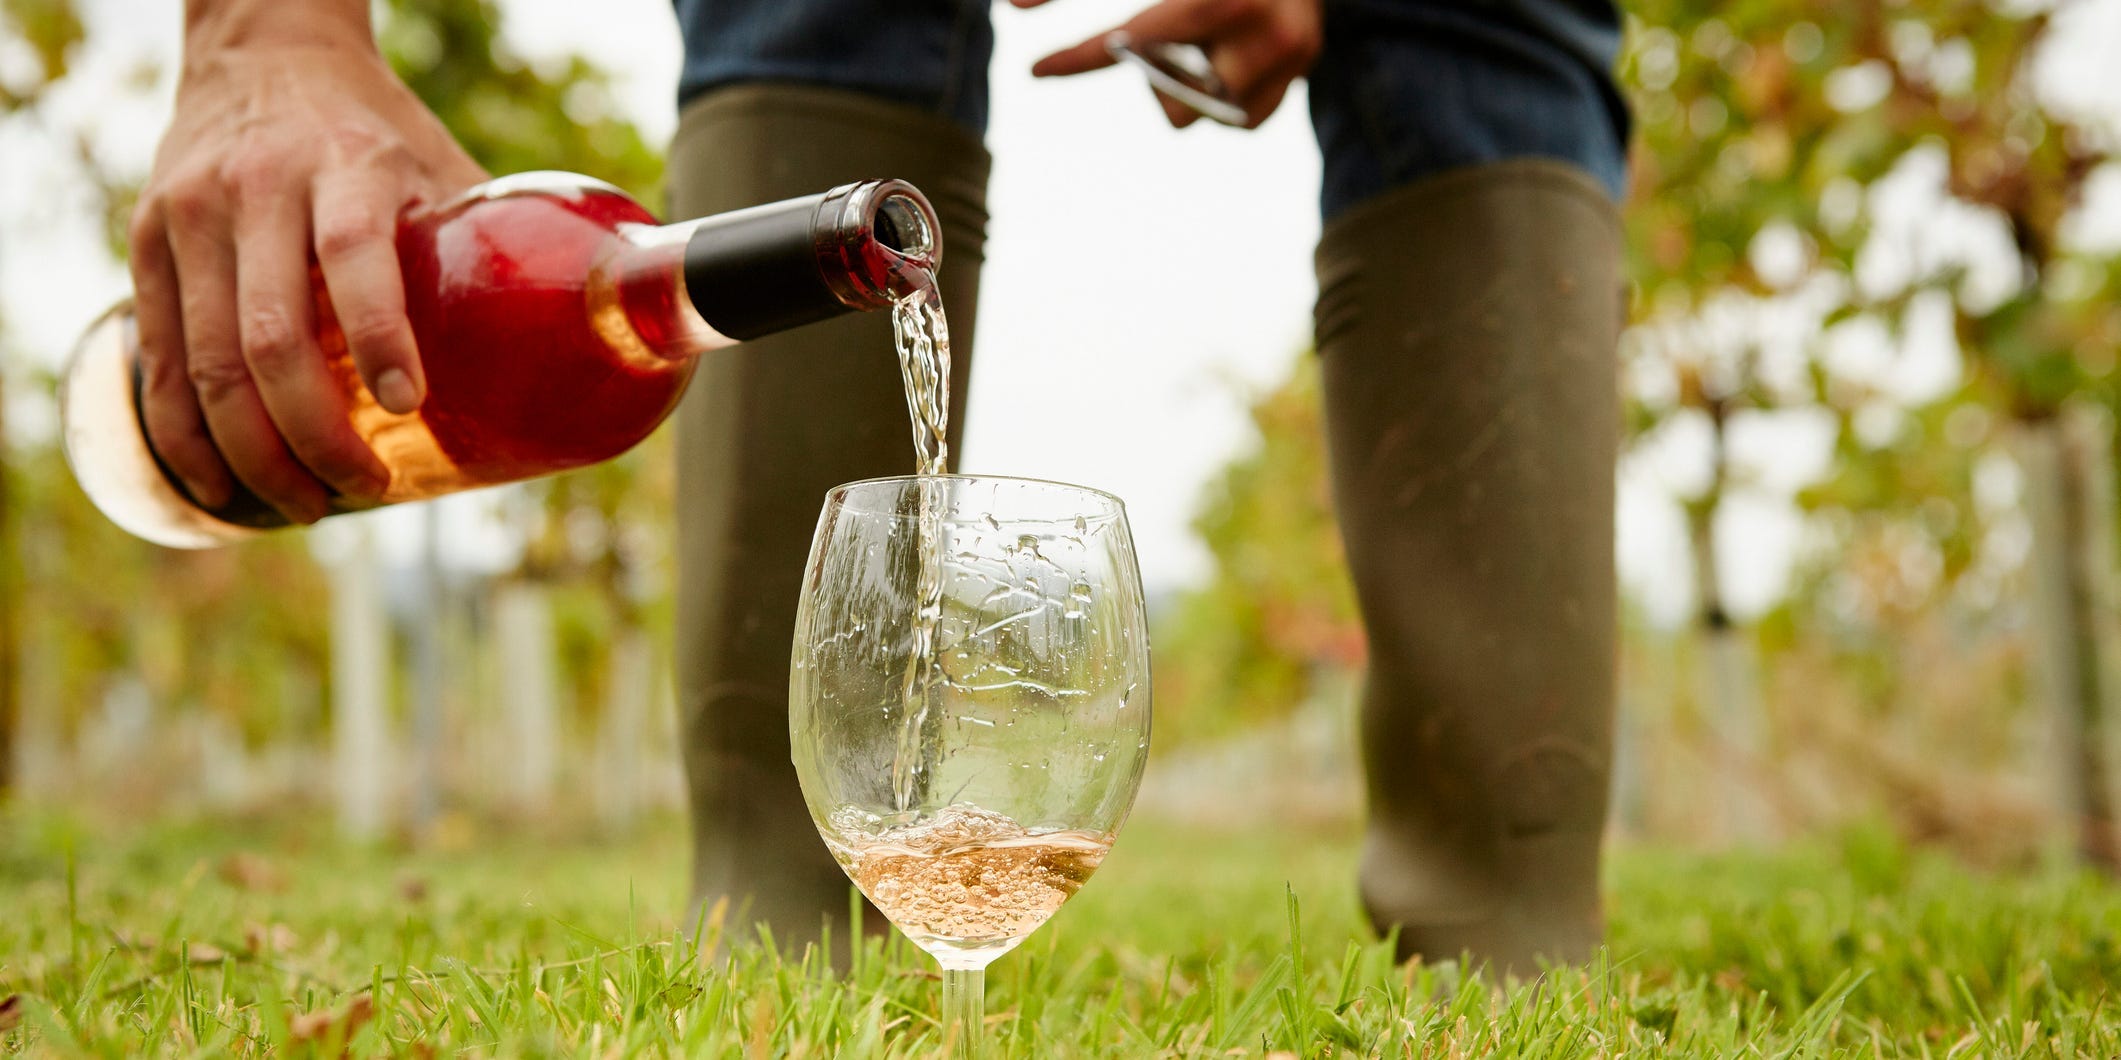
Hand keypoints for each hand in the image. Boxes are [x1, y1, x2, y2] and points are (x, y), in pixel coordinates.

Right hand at [129, 12, 484, 522]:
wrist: (264, 52)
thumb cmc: (374, 132)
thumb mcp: (438, 165)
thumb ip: (488, 244)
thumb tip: (579, 339)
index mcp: (345, 167)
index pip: (355, 256)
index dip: (380, 338)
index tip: (412, 407)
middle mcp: (256, 190)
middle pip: (271, 338)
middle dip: (317, 435)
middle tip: (367, 487)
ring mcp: (189, 217)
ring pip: (209, 363)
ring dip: (255, 454)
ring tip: (306, 506)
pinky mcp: (147, 243)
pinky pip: (160, 359)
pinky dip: (187, 434)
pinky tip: (222, 485)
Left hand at [1017, 0, 1321, 128]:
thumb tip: (1009, 5)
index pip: (1133, 37)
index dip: (1082, 56)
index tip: (1035, 70)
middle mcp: (1257, 18)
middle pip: (1172, 99)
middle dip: (1158, 75)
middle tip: (1165, 45)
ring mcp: (1290, 48)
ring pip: (1203, 111)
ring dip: (1192, 84)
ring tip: (1209, 40)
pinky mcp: (1306, 65)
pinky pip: (1242, 118)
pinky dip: (1228, 93)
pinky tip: (1237, 53)